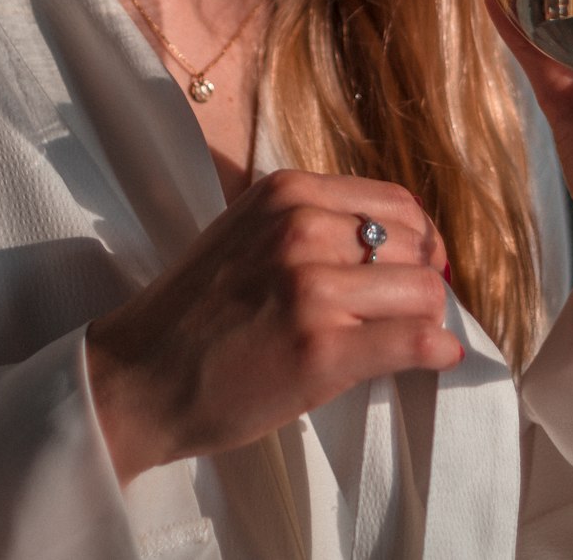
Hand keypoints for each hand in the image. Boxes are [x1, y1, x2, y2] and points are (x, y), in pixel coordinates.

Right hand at [85, 169, 457, 483]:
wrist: (136, 379)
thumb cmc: (195, 312)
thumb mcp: (250, 233)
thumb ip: (313, 221)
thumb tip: (402, 236)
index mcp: (288, 191)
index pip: (396, 203)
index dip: (418, 241)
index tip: (415, 269)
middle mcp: (301, 226)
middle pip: (415, 244)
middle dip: (421, 280)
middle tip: (405, 313)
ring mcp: (311, 287)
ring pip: (423, 291)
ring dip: (424, 319)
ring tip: (402, 339)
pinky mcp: (320, 349)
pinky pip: (415, 340)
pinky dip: (436, 351)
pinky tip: (434, 360)